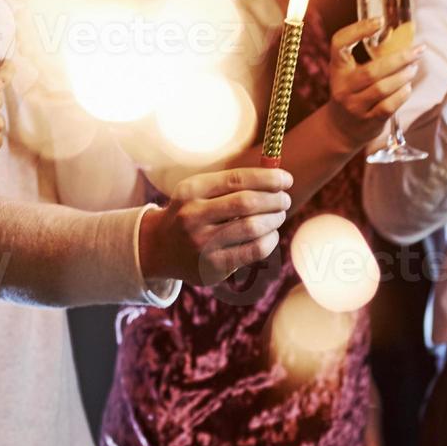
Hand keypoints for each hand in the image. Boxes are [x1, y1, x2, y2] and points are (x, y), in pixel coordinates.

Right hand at [138, 167, 294, 285]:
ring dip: (274, 219)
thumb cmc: (192, 212)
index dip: (267, 178)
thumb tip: (277, 179)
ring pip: (253, 227)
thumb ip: (233, 184)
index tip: (286, 180)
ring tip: (278, 216)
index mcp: (191, 190)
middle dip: (274, 199)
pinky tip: (270, 235)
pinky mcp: (213, 267)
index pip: (237, 179)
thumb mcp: (200, 191)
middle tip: (285, 200)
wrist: (160, 247)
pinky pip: (253, 251)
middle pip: (247, 203)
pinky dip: (269, 240)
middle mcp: (193, 216)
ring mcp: (201, 244)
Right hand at [327, 19, 423, 148]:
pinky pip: (389, 106)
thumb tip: (404, 36)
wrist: (341, 128)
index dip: (357, 30)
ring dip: (404, 76)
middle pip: (372, 71)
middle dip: (400, 59)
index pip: (339, 43)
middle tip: (418, 50)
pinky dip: (402, 94)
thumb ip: (368, 57)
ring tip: (414, 68)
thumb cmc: (352, 91)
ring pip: (382, 88)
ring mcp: (354, 106)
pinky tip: (407, 86)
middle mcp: (342, 87)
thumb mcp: (349, 73)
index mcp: (337, 68)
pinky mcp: (368, 121)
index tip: (380, 21)